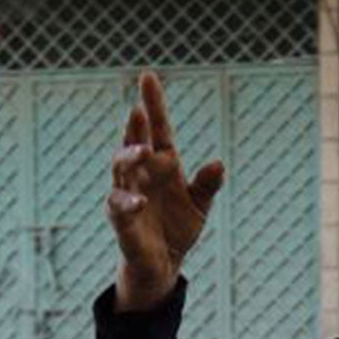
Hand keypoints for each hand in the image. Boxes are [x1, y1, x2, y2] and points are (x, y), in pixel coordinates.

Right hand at [106, 71, 225, 313]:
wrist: (164, 262)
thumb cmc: (179, 226)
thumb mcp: (200, 205)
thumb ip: (208, 185)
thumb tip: (218, 164)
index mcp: (163, 163)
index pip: (158, 128)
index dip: (153, 103)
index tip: (148, 76)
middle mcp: (142, 173)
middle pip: (134, 142)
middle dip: (135, 127)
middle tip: (138, 111)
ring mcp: (128, 193)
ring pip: (121, 168)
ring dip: (129, 157)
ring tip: (142, 151)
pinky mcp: (121, 219)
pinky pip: (119, 205)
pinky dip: (129, 202)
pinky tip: (142, 201)